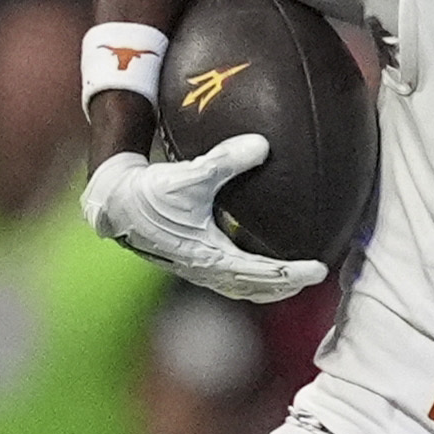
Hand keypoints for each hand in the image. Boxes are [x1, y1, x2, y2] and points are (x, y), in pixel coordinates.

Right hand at [80, 140, 330, 303]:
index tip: (320, 270)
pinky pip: (228, 275)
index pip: (263, 274)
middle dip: (286, 286)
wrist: (113, 202)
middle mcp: (204, 269)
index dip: (294, 274)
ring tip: (292, 274)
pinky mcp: (187, 260)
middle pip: (257, 289)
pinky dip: (249, 273)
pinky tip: (257, 254)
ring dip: (268, 284)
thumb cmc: (149, 191)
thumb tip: (263, 145)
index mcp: (210, 256)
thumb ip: (226, 160)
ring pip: (242, 286)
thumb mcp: (189, 175)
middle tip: (315, 275)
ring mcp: (195, 268)